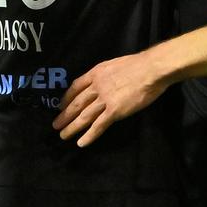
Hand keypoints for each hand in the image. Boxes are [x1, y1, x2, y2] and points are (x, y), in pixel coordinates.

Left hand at [51, 51, 169, 145]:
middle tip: (55, 125)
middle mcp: (97, 86)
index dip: (67, 97)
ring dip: (72, 127)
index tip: (61, 105)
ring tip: (63, 135)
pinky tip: (81, 142)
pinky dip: (89, 135)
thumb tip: (107, 81)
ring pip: (84, 116)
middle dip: (65, 115)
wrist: (150, 69)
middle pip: (76, 103)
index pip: (76, 86)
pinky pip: (99, 125)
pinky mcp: (114, 111)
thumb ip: (107, 74)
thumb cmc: (138, 64)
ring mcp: (105, 99)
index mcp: (96, 73)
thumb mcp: (115, 64)